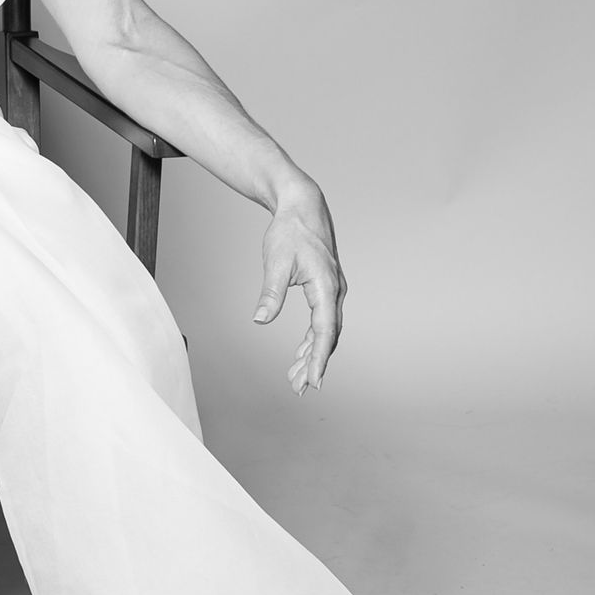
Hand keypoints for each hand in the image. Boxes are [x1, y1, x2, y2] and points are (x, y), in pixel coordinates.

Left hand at [253, 184, 345, 394]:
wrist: (302, 206)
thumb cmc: (290, 231)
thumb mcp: (276, 262)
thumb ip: (271, 293)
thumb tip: (260, 319)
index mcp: (326, 286)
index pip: (324, 331)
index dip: (319, 358)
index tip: (313, 380)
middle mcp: (335, 291)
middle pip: (327, 336)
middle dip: (314, 363)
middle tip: (300, 388)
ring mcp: (333, 290)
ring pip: (325, 330)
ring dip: (313, 354)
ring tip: (297, 378)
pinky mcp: (325, 288)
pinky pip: (322, 320)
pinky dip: (313, 339)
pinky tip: (301, 353)